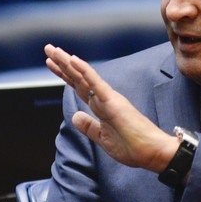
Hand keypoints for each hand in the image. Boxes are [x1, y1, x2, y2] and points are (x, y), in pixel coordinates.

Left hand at [45, 44, 176, 171]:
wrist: (152, 153)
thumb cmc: (133, 146)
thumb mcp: (103, 137)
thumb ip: (89, 126)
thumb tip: (74, 116)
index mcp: (101, 107)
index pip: (79, 87)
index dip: (65, 75)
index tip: (52, 64)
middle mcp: (103, 99)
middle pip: (78, 78)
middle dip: (62, 63)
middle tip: (48, 48)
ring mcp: (108, 98)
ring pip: (84, 76)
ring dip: (68, 62)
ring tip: (53, 50)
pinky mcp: (113, 101)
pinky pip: (96, 83)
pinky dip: (84, 71)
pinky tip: (73, 60)